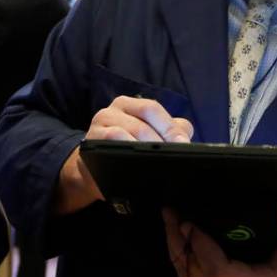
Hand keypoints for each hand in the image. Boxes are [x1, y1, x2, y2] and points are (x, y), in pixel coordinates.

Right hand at [55, 96, 193, 214]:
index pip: (153, 108)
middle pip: (144, 117)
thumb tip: (185, 136)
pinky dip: (128, 148)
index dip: (170, 126)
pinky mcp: (91, 139)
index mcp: (130, 105)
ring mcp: (100, 123)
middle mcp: (113, 109)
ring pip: (130, 129)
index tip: (183, 144)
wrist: (93, 171)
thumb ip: (169, 131)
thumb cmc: (126, 150)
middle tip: (173, 155)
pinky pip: (112, 139)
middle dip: (161, 138)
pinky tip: (136, 160)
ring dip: (147, 147)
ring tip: (157, 161)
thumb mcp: (149, 137)